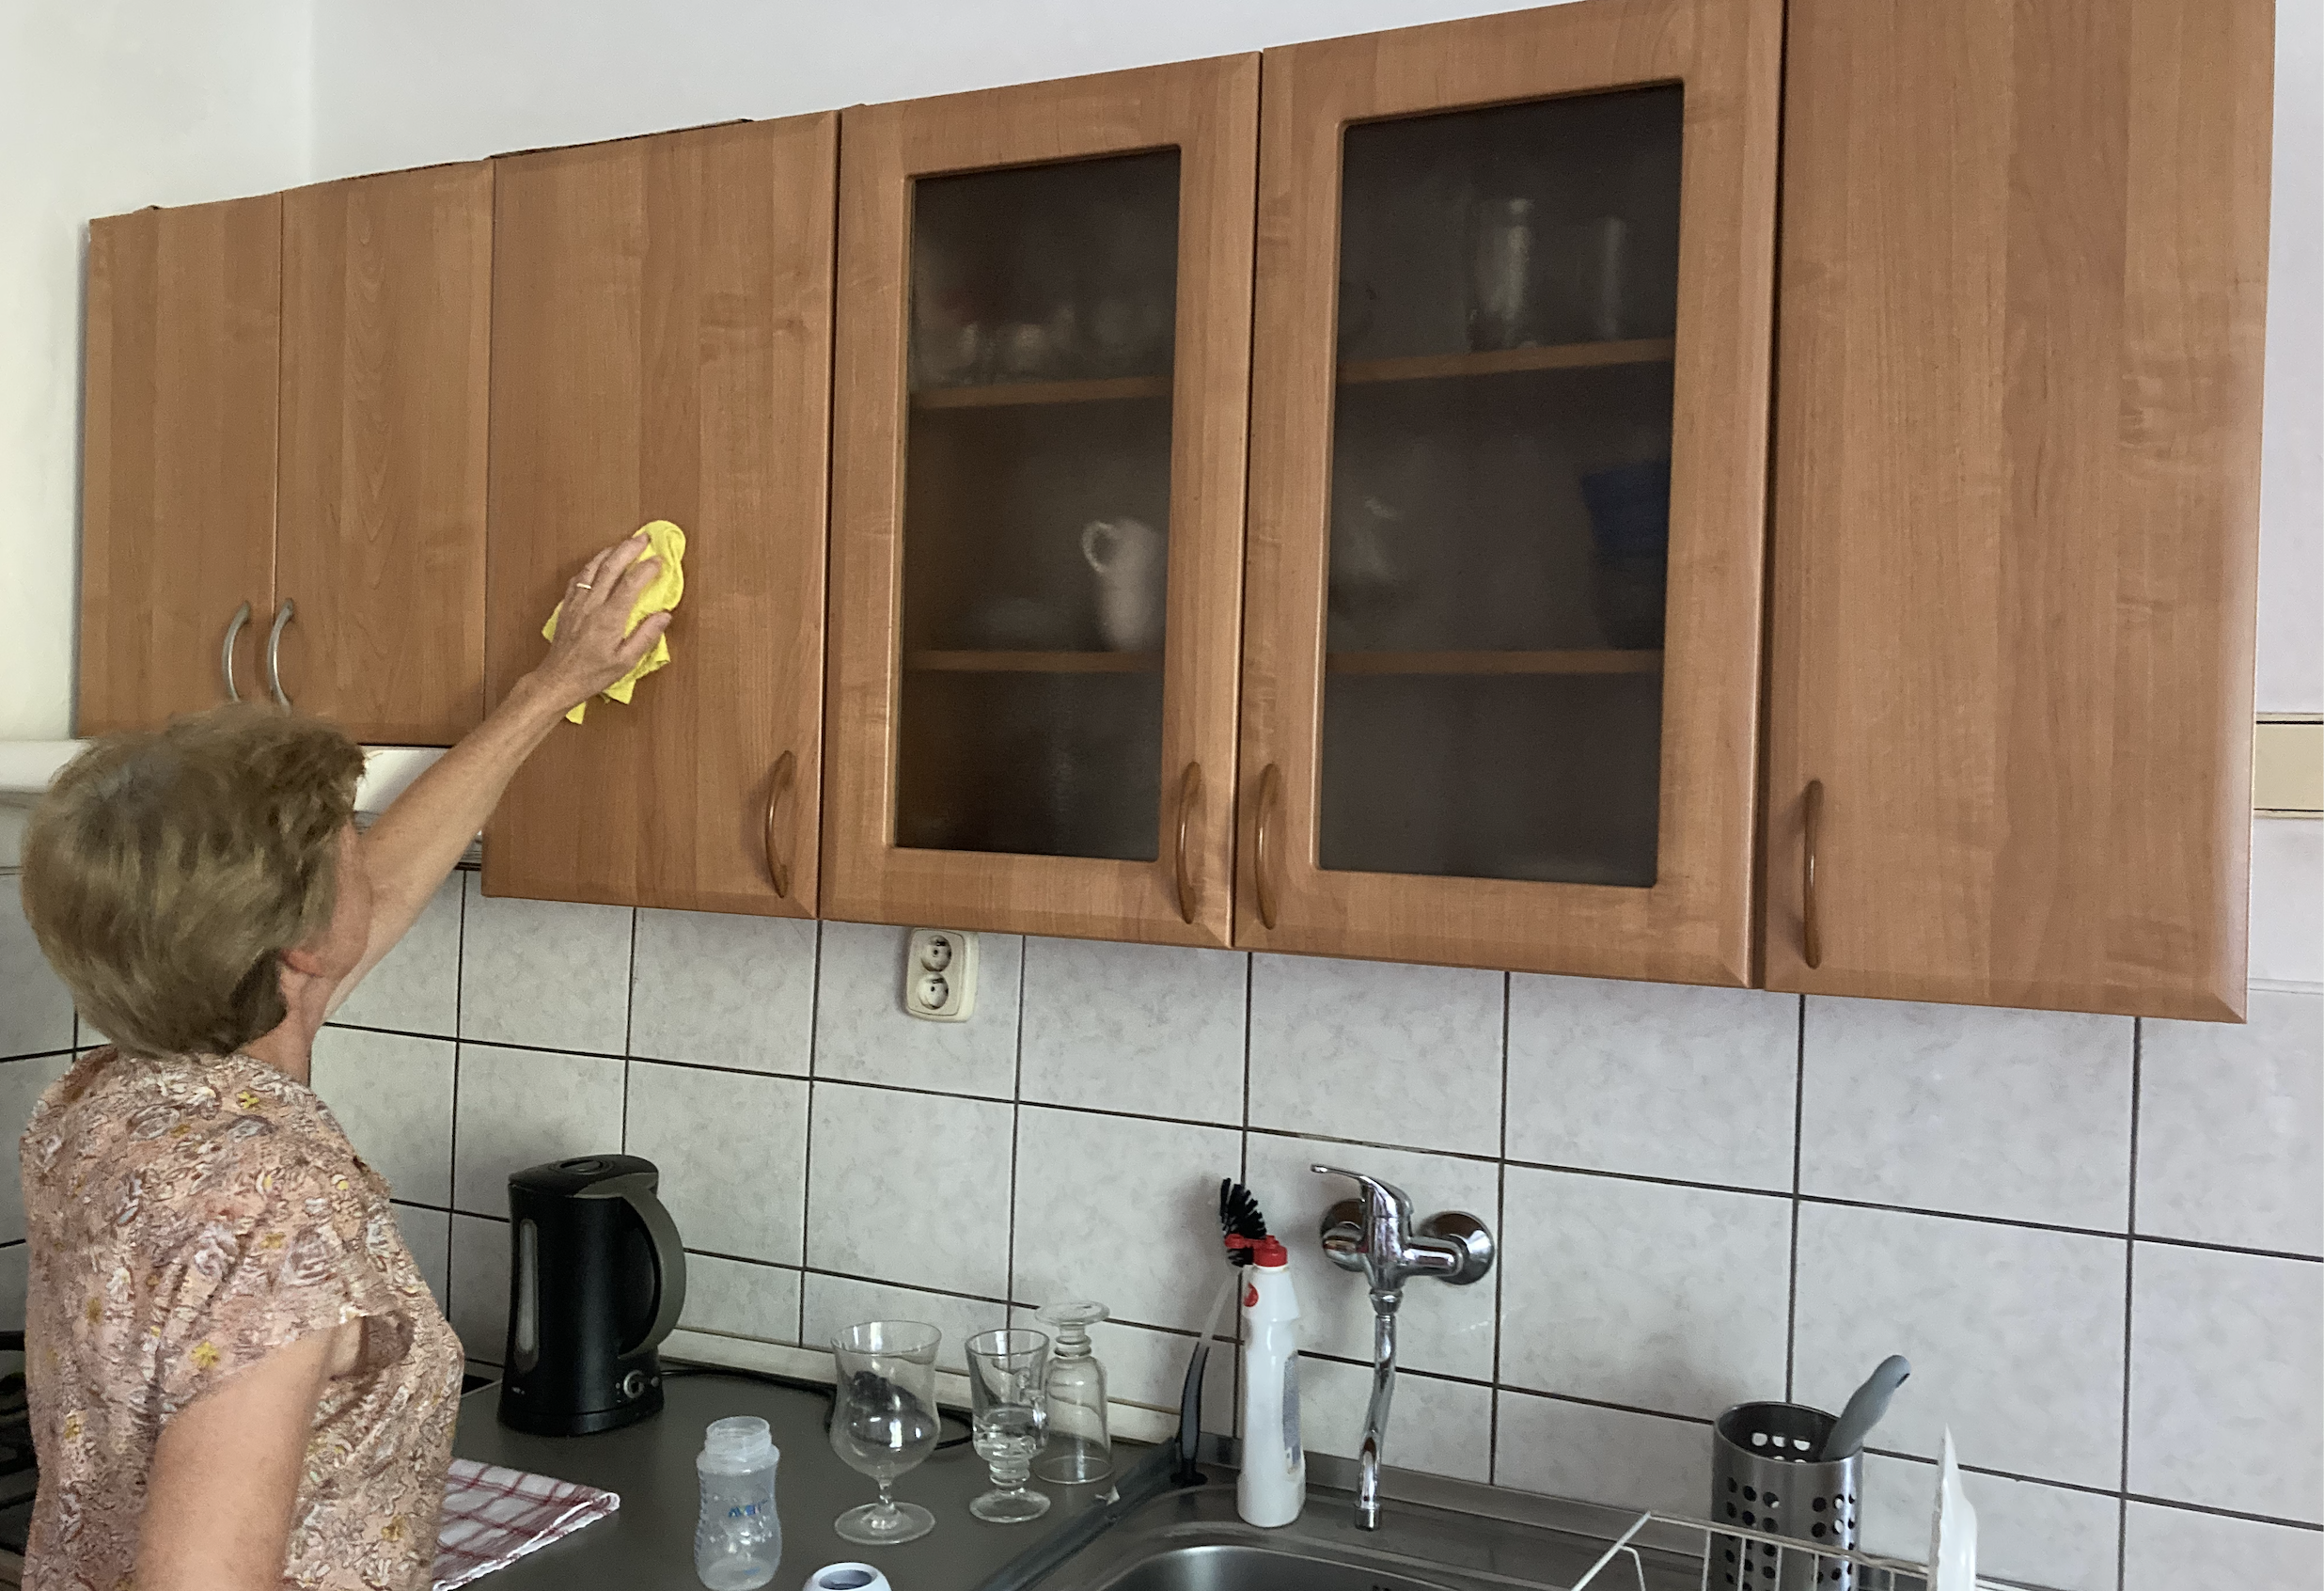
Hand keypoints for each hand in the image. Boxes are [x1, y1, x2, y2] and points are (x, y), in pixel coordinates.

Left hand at [529, 534, 671, 712]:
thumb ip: (646, 636)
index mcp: (609, 618)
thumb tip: (664, 615)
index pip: (631, 584)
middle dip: (628, 548)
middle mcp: (592, 605)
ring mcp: (577, 602)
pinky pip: (579, 578)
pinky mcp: (568, 605)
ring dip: (609, 552)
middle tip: (643, 538)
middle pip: (611, 567)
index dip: (646, 568)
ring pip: (593, 568)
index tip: (660, 560)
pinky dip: (592, 565)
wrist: (559, 678)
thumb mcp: (626, 661)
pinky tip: (598, 563)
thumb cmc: (593, 673)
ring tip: (623, 543)